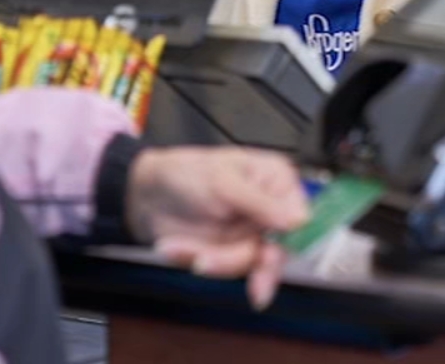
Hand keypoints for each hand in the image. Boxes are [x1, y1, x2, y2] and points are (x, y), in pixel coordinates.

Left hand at [126, 147, 309, 309]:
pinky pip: (225, 270)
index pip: (300, 216)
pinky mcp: (230, 254)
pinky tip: (173, 248)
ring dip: (210, 260)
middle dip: (239, 260)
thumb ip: (260, 202)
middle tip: (207, 263)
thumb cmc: (185, 173)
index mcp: (276, 182)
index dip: (289, 238)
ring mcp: (250, 235)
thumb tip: (300, 219)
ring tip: (174, 246)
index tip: (268, 253)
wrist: (144, 194)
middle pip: (277, 250)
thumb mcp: (222, 181)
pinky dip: (195, 260)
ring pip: (248, 265)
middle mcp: (270, 211)